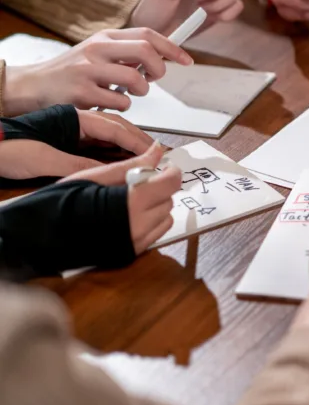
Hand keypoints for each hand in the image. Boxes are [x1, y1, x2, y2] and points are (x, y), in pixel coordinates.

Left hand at [0, 110, 153, 179]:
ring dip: (128, 147)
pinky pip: (96, 145)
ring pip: (108, 137)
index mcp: (72, 120)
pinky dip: (113, 153)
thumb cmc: (4, 147)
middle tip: (158, 156)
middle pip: (116, 129)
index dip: (137, 142)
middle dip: (138, 142)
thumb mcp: (41, 159)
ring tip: (146, 159)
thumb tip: (109, 172)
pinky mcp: (64, 142)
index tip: (155, 153)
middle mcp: (75, 123)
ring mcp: (70, 132)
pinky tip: (122, 162)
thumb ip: (77, 164)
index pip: (114, 129)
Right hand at [4, 28, 192, 113]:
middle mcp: (96, 49)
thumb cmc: (74, 72)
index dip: (172, 47)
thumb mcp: (99, 53)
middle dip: (159, 69)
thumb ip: (128, 52)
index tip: (187, 60)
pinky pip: (119, 102)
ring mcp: (87, 70)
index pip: (147, 34)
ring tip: (130, 93)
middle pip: (146, 52)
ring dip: (141, 91)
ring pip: (135, 79)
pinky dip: (122, 106)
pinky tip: (109, 103)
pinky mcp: (81, 93)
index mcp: (105, 37)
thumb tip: (166, 56)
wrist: (35, 86)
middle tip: (154, 79)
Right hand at [62, 142, 181, 252]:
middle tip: (137, 185)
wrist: (41, 234)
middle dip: (158, 190)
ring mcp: (136, 243)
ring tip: (131, 202)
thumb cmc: (65, 199)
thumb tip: (158, 150)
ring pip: (165, 220)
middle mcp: (140, 226)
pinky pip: (155, 236)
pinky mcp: (131, 254)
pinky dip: (150, 224)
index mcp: (133, 202)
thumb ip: (133, 165)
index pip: (171, 184)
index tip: (162, 169)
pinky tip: (128, 218)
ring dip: (156, 208)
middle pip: (168, 201)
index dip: (170, 173)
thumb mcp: (97, 175)